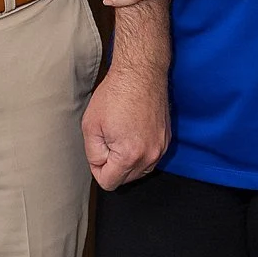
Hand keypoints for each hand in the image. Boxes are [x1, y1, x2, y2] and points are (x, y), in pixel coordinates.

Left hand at [82, 58, 169, 188]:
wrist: (141, 73)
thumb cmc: (116, 93)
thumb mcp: (90, 126)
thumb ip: (93, 154)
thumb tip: (100, 166)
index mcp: (130, 155)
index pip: (109, 183)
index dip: (97, 168)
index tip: (98, 149)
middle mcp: (150, 156)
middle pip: (125, 179)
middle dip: (113, 164)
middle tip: (108, 138)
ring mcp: (161, 148)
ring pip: (138, 170)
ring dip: (127, 159)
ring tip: (121, 134)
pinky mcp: (166, 140)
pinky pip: (149, 157)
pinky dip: (139, 151)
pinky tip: (132, 131)